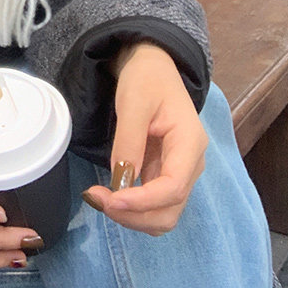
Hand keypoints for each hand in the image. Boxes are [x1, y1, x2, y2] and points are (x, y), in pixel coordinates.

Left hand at [82, 43, 207, 235]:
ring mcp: (180, 173)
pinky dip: (132, 209)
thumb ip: (129, 141)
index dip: (143, 201)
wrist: (154, 70)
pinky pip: (153, 205)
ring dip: (131, 217)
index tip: (110, 199)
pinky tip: (109, 196)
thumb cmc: (146, 79)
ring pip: (162, 215)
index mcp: (190, 143)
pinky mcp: (165, 176)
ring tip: (99, 198)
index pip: (173, 187)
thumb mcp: (134, 102)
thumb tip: (121, 181)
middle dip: (133, 215)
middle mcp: (191, 165)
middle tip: (96, 198)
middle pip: (169, 211)